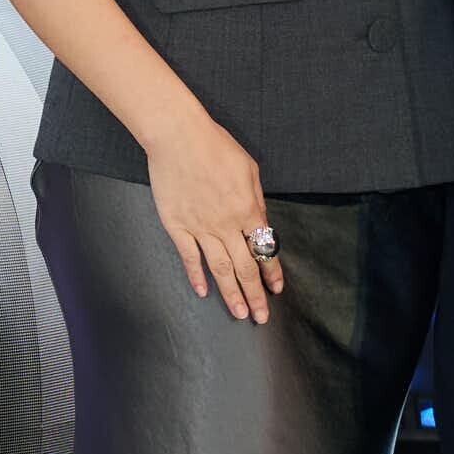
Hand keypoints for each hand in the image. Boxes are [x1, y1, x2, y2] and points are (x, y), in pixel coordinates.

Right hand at [150, 125, 280, 322]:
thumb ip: (257, 201)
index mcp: (248, 210)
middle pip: (245, 267)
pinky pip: (189, 256)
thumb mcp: (250, 170)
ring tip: (238, 312)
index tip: (276, 289)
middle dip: (255, 294)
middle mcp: (226, 225)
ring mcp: (200, 227)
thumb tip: (260, 223)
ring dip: (231, 293)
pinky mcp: (177, 225)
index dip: (272, 272)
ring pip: (219, 268)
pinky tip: (202, 291)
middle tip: (260, 316)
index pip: (265, 250)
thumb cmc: (216, 146)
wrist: (179, 137)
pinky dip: (195, 275)